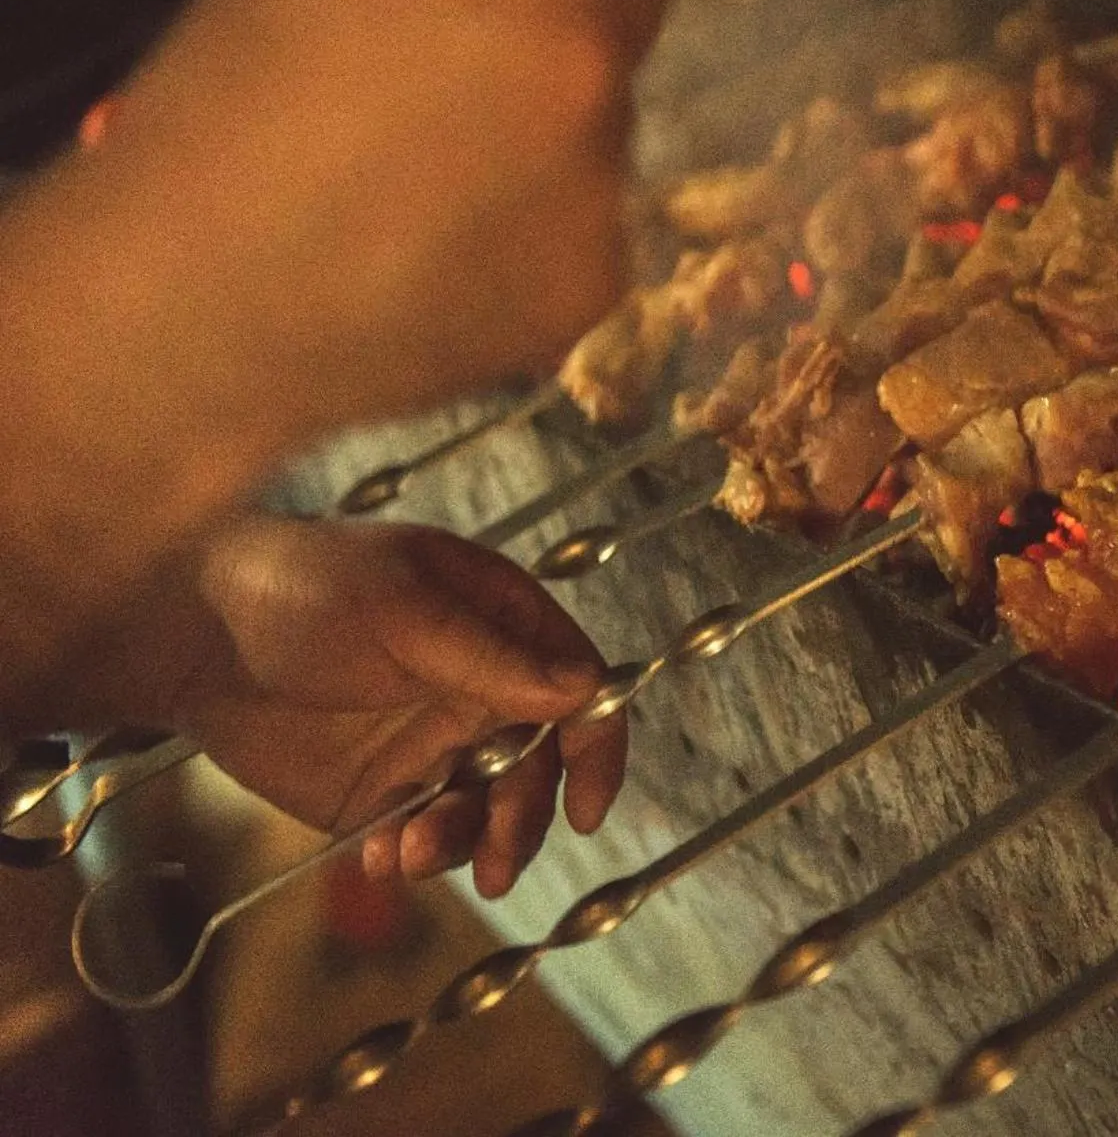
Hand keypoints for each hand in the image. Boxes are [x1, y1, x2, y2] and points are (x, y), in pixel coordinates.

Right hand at [69, 0, 697, 451]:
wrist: (193, 308)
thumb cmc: (228, 98)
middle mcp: (592, 54)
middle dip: (570, 4)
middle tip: (447, 56)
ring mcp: (606, 176)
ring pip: (610, 113)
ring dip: (550, 120)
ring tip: (421, 168)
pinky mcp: (601, 277)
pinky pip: (593, 217)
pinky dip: (539, 221)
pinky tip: (441, 241)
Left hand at [170, 515, 626, 898]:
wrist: (188, 633)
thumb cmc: (300, 587)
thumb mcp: (404, 608)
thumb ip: (491, 655)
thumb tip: (584, 687)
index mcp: (500, 626)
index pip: (579, 688)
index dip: (596, 747)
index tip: (587, 810)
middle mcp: (479, 688)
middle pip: (538, 766)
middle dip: (520, 818)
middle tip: (496, 862)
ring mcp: (431, 742)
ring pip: (484, 810)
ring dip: (464, 843)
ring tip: (412, 858)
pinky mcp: (381, 791)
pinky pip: (420, 834)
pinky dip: (410, 855)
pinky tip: (380, 858)